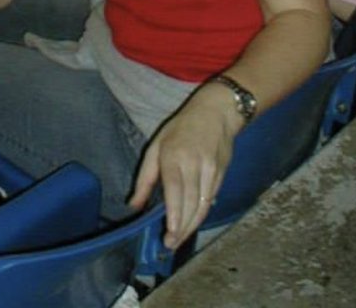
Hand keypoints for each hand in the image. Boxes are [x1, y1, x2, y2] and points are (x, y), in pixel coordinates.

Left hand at [128, 82, 239, 250]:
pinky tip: (192, 222)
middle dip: (181, 227)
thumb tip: (134, 204)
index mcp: (174, 155)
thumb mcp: (157, 145)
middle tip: (171, 243)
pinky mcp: (221, 174)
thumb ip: (145, 177)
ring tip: (179, 239)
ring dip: (191, 225)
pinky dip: (201, 213)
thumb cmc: (181, 128)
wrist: (217, 112)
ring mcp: (211, 170)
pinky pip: (210, 199)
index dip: (174, 213)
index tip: (169, 231)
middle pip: (190, 202)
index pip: (176, 189)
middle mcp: (195, 164)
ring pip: (202, 205)